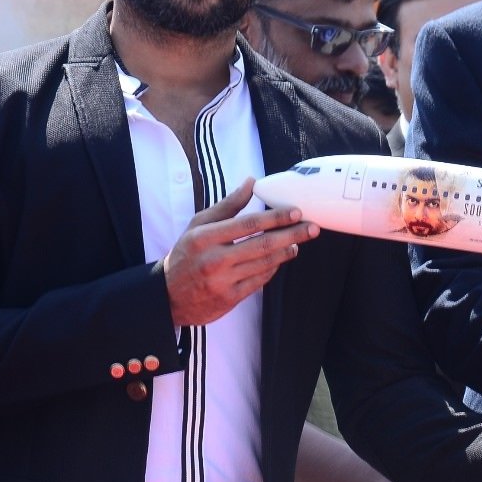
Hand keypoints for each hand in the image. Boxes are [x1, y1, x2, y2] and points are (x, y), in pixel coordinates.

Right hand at [163, 177, 317, 325]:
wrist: (168, 296)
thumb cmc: (186, 253)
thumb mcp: (198, 225)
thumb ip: (227, 205)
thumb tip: (251, 182)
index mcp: (204, 237)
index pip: (248, 224)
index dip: (275, 218)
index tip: (296, 212)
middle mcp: (214, 259)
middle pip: (262, 245)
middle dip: (292, 235)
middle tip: (313, 227)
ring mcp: (223, 281)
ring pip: (264, 264)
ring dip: (286, 251)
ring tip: (298, 242)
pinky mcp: (230, 298)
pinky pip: (260, 281)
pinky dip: (273, 268)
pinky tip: (281, 258)